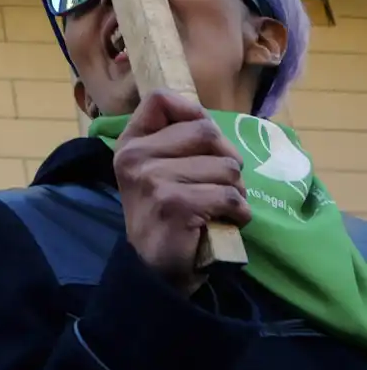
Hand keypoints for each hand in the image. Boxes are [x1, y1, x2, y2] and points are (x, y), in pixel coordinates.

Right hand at [112, 90, 251, 294]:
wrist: (156, 270)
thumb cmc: (167, 215)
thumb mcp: (160, 170)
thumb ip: (176, 140)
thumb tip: (207, 119)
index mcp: (130, 144)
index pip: (160, 99)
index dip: (192, 113)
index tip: (200, 143)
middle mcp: (134, 157)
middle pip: (206, 132)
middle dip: (226, 160)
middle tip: (216, 186)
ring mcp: (152, 179)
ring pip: (226, 167)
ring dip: (235, 192)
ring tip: (216, 209)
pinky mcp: (174, 203)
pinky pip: (230, 196)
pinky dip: (238, 213)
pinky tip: (222, 223)